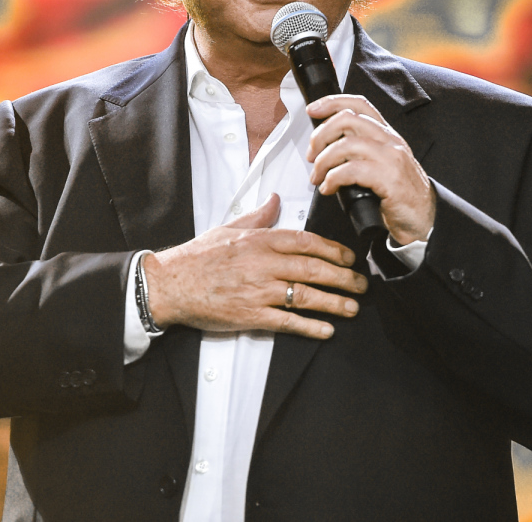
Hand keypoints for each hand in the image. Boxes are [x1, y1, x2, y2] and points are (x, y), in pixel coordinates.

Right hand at [142, 195, 367, 338]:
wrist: (171, 284)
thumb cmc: (197, 257)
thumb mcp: (228, 228)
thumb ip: (258, 217)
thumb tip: (276, 200)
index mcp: (260, 241)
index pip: (307, 242)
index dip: (334, 250)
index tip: (349, 258)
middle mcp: (264, 264)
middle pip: (314, 270)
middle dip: (343, 278)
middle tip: (360, 285)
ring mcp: (259, 291)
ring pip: (306, 296)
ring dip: (334, 303)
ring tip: (352, 308)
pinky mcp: (251, 315)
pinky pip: (288, 322)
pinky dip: (310, 327)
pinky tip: (326, 330)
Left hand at [305, 95, 435, 244]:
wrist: (424, 219)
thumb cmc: (401, 195)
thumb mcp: (381, 164)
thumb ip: (360, 151)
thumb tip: (325, 147)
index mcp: (386, 135)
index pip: (359, 104)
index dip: (332, 103)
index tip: (313, 110)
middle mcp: (390, 141)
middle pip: (347, 120)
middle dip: (320, 135)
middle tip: (312, 155)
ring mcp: (391, 158)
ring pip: (346, 144)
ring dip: (323, 161)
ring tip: (318, 177)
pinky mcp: (390, 179)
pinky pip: (351, 170)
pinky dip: (333, 179)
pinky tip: (329, 188)